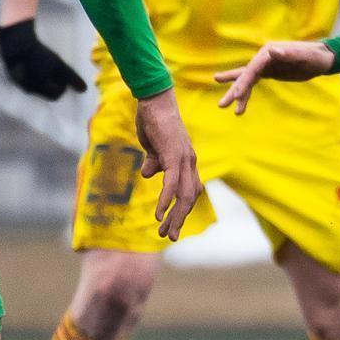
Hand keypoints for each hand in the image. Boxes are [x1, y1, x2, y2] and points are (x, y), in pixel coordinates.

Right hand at [0, 20, 85, 99]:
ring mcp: (17, 82)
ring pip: (34, 85)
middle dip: (52, 83)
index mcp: (39, 90)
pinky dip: (31, 73)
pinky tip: (34, 62)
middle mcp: (27, 89)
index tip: (63, 76)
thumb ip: (72, 78)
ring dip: (41, 78)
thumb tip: (84, 90)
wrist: (16, 43)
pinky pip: (24, 77)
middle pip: (44, 91)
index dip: (62, 86)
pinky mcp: (11, 73)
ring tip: (44, 65)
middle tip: (55, 70)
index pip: (55, 95)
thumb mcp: (60, 66)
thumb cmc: (40, 56)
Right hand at [133, 89, 201, 240]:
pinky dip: (167, 200)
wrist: (154, 101)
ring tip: (164, 232)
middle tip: (169, 237)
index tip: (172, 225)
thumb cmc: (154, 121)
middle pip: (190, 198)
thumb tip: (148, 175)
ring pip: (184, 195)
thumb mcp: (153, 147)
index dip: (183, 209)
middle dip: (179, 220)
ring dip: (174, 216)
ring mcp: (184, 160)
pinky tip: (160, 214)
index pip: (191, 191)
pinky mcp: (173, 156)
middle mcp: (190, 163)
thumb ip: (154, 162)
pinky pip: (172, 183)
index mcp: (187, 162)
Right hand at [214, 40, 334, 113]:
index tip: (237, 95)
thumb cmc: (315, 57)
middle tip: (222, 105)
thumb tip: (272, 50)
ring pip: (247, 80)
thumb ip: (288, 54)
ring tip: (226, 108)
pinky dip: (247, 94)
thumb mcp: (304, 56)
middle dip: (234, 90)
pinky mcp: (270, 72)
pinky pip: (254, 83)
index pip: (252, 69)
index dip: (244, 82)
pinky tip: (240, 106)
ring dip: (238, 94)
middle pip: (245, 75)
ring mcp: (266, 65)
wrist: (322, 58)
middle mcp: (264, 57)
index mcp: (268, 52)